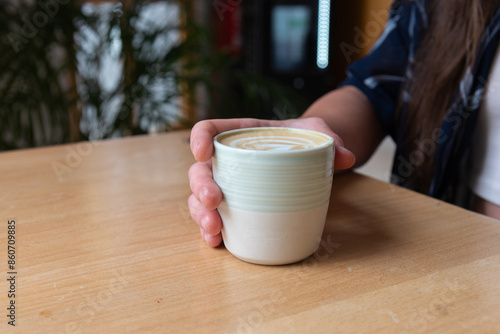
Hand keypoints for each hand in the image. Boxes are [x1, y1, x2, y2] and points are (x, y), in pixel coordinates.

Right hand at [188, 117, 355, 246]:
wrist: (305, 159)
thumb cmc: (302, 142)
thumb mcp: (316, 135)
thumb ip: (330, 140)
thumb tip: (347, 157)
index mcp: (239, 136)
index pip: (209, 130)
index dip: (199, 139)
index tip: (203, 152)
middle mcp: (227, 162)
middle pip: (200, 170)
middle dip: (200, 187)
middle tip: (214, 201)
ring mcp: (227, 187)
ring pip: (199, 199)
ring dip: (200, 214)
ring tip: (214, 229)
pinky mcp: (233, 210)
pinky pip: (213, 219)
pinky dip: (210, 232)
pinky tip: (216, 242)